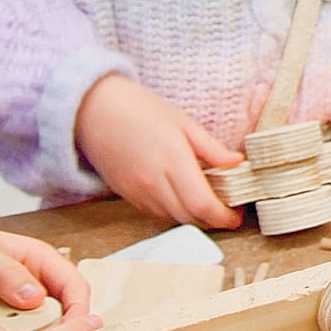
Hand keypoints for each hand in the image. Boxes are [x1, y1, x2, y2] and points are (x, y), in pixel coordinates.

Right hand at [74, 74, 243, 228]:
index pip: (201, 204)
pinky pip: (156, 213)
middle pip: (189, 217)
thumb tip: (237, 162)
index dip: (223, 216)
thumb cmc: (140, 109)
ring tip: (210, 203)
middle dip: (213, 220)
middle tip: (229, 211)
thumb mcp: (183, 121)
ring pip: (173, 218)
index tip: (237, 215)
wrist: (93, 111)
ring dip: (194, 217)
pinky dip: (174, 211)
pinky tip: (183, 198)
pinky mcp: (126, 195)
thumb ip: (211, 147)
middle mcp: (153, 182)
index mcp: (172, 160)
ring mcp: (137, 192)